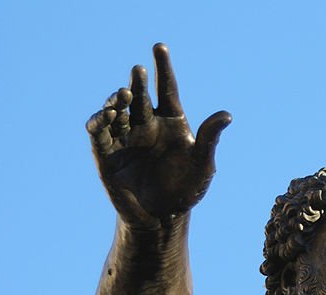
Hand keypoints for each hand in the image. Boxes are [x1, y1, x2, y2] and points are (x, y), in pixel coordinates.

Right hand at [86, 43, 230, 225]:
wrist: (164, 217)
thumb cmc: (187, 189)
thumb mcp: (203, 164)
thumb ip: (210, 138)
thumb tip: (227, 115)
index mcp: (171, 122)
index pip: (166, 89)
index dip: (162, 68)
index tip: (159, 47)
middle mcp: (146, 125)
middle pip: (139, 98)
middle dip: (137, 84)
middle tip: (138, 71)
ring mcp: (125, 138)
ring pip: (117, 112)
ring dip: (117, 101)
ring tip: (123, 95)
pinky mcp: (107, 155)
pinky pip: (99, 135)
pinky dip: (99, 124)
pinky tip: (104, 117)